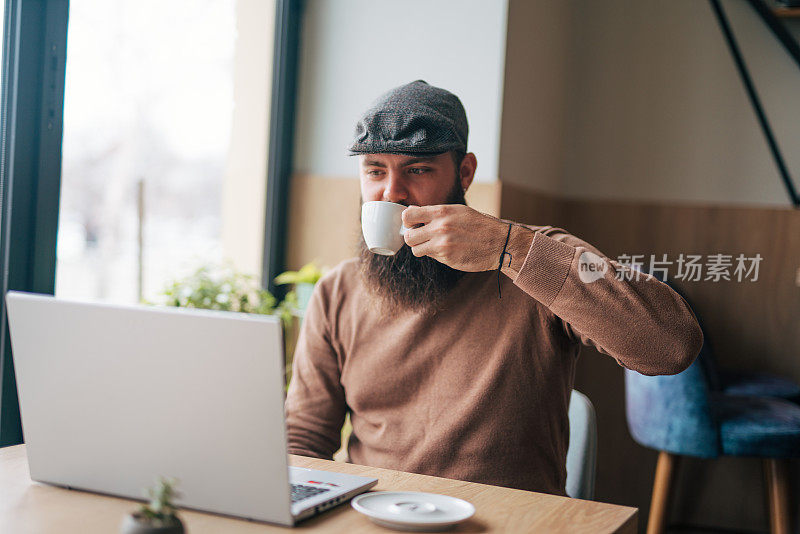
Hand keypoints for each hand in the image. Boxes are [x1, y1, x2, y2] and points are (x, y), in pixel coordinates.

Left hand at [402, 204, 530, 272]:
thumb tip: (411, 212)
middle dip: (413, 238)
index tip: (413, 224)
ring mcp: (443, 245)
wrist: (499, 241)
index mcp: (441, 212)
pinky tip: (449, 250)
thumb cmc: (478, 224)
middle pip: (408, 237)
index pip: (408, 215)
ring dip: (423, 249)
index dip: (407, 221)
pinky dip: (436, 255)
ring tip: (435, 245)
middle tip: (423, 238)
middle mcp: (440, 227)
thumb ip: (434, 212)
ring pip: (416, 250)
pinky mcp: (447, 259)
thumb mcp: (457, 210)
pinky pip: (431, 257)